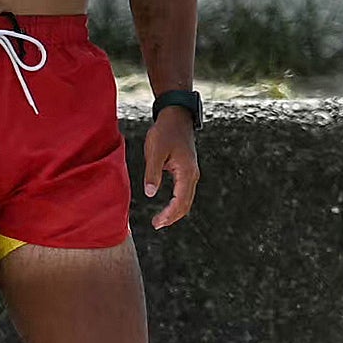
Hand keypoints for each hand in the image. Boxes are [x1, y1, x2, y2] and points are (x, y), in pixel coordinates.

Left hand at [139, 103, 199, 229]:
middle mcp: (192, 174)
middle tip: (156, 225)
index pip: (180, 201)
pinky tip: (168, 206)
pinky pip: (185, 192)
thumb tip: (150, 194)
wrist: (177, 117)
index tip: (156, 223)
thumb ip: (152, 173)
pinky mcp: (187, 170)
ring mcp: (191, 172)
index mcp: (186, 172)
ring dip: (175, 211)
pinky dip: (177, 202)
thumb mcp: (155, 151)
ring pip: (187, 199)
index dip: (168, 214)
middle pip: (186, 204)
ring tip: (160, 220)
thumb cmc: (165, 132)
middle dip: (172, 217)